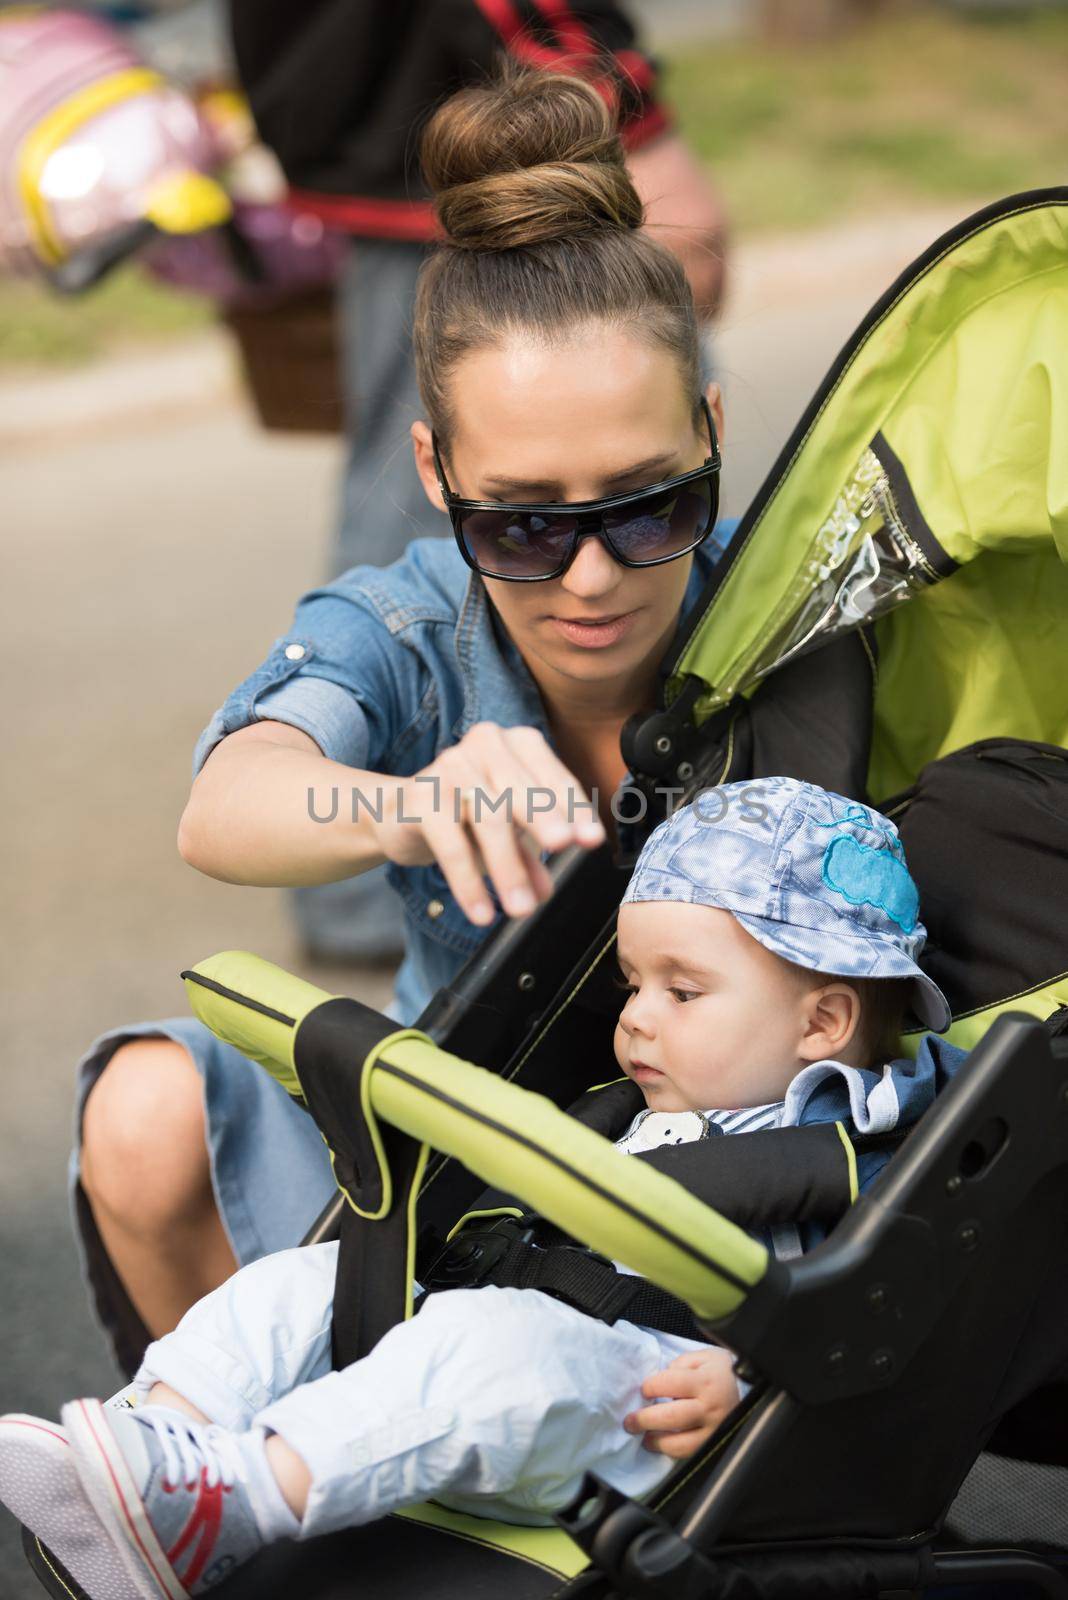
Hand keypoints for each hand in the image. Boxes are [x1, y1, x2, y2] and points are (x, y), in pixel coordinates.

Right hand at [371, 723, 604, 924]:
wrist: (401, 812)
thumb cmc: (467, 814)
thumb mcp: (509, 831)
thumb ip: (530, 853)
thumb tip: (545, 891)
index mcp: (519, 744)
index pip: (554, 779)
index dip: (575, 810)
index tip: (592, 840)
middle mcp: (486, 744)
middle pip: (521, 790)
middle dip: (544, 822)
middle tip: (562, 850)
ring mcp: (450, 766)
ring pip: (488, 819)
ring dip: (507, 867)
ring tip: (521, 908)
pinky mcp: (421, 796)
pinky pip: (451, 845)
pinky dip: (468, 883)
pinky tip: (481, 912)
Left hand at [623, 1348, 740, 1458]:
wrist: (754, 1393)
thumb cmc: (721, 1373)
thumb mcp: (704, 1357)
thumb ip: (681, 1364)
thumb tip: (661, 1381)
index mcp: (705, 1381)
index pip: (669, 1383)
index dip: (650, 1387)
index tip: (643, 1390)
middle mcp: (710, 1407)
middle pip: (671, 1417)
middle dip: (645, 1420)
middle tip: (629, 1422)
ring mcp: (713, 1430)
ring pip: (680, 1443)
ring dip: (657, 1442)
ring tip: (644, 1438)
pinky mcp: (714, 1445)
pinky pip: (690, 1454)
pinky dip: (672, 1452)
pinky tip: (661, 1445)